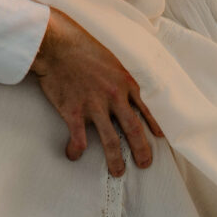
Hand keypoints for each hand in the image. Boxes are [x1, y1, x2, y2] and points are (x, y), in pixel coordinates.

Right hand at [31, 9, 163, 176]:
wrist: (56, 45)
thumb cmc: (81, 47)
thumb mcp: (110, 59)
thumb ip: (119, 76)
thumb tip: (124, 88)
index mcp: (125, 82)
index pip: (146, 109)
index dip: (154, 125)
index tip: (160, 138)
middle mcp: (114, 97)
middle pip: (134, 130)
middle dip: (142, 151)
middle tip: (145, 164)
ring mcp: (95, 106)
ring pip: (111, 141)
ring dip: (116, 160)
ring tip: (118, 171)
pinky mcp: (74, 112)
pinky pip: (79, 139)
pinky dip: (76, 151)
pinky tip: (73, 156)